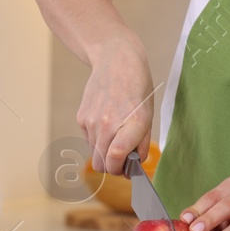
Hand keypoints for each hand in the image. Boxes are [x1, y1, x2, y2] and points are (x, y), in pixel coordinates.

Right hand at [78, 35, 154, 174]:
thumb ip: (141, 143)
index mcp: (131, 124)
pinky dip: (97, 139)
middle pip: (101, 164)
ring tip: (116, 135)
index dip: (120, 170)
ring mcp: (91, 121)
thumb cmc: (137, 87)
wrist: (115, 60)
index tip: (127, 169)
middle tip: (123, 159)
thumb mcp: (148, 115)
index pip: (116, 159)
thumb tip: (134, 165)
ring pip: (93, 154)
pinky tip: (106, 122)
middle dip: (112, 167)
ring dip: (104, 153)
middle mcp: (107, 124)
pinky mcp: (81, 117)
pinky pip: (88, 140)